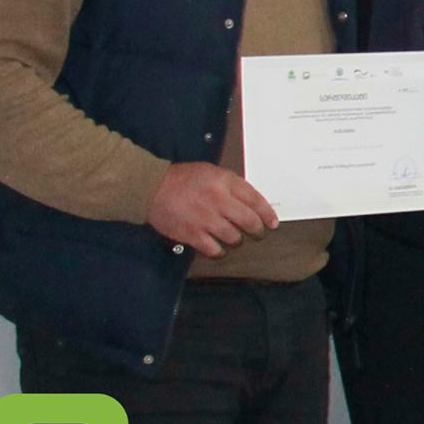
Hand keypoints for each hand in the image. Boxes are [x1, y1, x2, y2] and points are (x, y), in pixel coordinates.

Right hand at [148, 162, 275, 254]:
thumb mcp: (212, 172)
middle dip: (257, 231)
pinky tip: (218, 248)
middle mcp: (218, 200)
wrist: (150, 187)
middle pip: (249, 222)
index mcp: (224, 182)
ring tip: (234, 239)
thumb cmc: (182, 179)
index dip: (267, 214)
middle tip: (257, 233)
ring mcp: (205, 219)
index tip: (272, 223)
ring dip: (237, 241)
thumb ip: (232, 185)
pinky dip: (219, 252)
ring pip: (234, 238)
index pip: (256, 200)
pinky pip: (214, 250)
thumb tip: (252, 202)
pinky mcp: (191, 234)